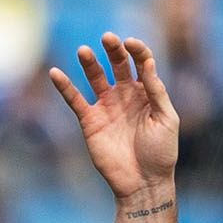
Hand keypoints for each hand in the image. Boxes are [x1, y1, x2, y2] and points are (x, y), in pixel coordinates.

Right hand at [48, 31, 178, 202]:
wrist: (143, 184)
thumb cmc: (161, 154)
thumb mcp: (166, 120)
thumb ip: (156, 91)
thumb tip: (148, 62)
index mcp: (146, 93)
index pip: (140, 62)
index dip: (137, 50)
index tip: (131, 44)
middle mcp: (125, 95)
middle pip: (117, 64)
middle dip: (113, 50)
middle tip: (108, 38)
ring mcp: (106, 106)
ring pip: (94, 76)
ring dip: (89, 62)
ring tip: (84, 51)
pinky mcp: (90, 120)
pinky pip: (74, 99)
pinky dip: (64, 86)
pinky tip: (55, 73)